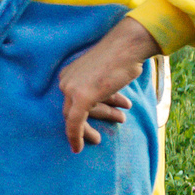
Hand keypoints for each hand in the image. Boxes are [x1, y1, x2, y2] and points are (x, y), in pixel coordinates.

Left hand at [57, 17, 159, 153]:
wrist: (128, 46)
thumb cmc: (122, 58)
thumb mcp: (106, 77)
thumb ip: (99, 90)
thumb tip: (104, 105)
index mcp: (68, 75)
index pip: (71, 101)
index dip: (80, 117)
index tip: (85, 130)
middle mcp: (65, 81)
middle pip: (72, 110)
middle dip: (91, 121)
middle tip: (99, 137)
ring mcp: (71, 89)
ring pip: (77, 117)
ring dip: (101, 120)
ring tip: (122, 119)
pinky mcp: (80, 97)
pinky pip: (74, 123)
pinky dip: (75, 136)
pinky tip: (78, 148)